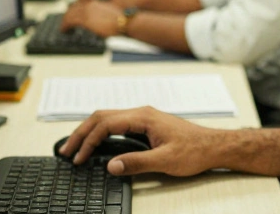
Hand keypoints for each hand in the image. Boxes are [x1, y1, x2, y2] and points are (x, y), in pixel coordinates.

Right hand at [58, 106, 222, 175]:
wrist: (214, 146)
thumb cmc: (195, 150)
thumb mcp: (165, 161)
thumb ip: (136, 163)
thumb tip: (111, 165)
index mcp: (144, 117)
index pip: (106, 124)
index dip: (88, 141)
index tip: (78, 157)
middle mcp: (142, 113)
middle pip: (101, 117)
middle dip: (81, 133)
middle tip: (66, 150)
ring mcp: (144, 117)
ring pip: (108, 119)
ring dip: (89, 132)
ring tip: (75, 147)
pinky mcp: (146, 125)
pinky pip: (117, 124)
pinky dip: (101, 132)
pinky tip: (96, 143)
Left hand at [61, 0, 121, 36]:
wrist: (125, 22)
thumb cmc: (121, 22)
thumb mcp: (110, 16)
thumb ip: (102, 16)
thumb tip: (100, 23)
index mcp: (95, 3)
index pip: (79, 5)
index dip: (73, 12)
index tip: (72, 20)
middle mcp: (89, 4)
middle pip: (72, 9)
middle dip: (67, 17)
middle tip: (65, 26)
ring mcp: (87, 11)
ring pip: (69, 15)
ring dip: (64, 22)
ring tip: (64, 30)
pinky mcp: (85, 20)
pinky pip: (70, 21)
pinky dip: (65, 26)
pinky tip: (64, 31)